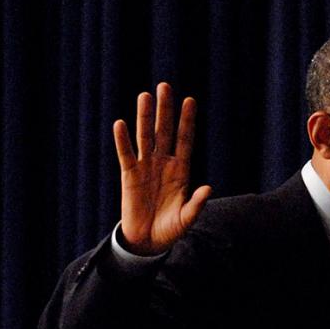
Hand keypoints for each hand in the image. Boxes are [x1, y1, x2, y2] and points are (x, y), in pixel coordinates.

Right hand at [113, 82, 212, 254]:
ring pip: (145, 137)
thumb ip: (196, 204)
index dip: (187, 121)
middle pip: (164, 131)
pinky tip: (121, 124)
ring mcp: (145, 167)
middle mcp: (163, 164)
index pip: (184, 140)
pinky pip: (126, 154)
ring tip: (144, 96)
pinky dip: (123, 140)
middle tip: (165, 86)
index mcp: (180, 171)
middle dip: (165, 110)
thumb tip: (208, 189)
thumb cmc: (170, 229)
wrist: (147, 242)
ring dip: (144, 117)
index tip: (190, 100)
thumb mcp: (186, 219)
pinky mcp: (129, 175)